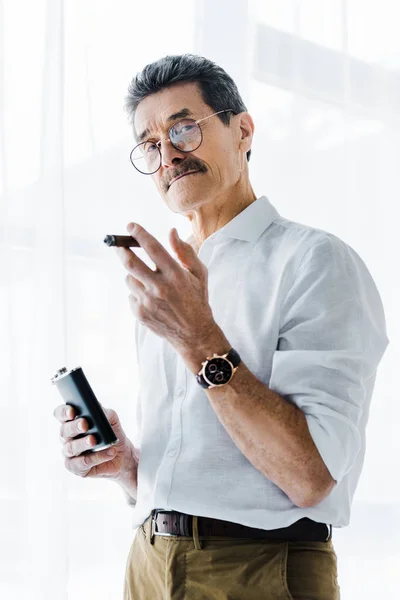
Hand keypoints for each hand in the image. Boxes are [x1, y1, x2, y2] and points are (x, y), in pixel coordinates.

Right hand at [53, 403, 139, 484]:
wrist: (122, 454)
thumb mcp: (111, 419)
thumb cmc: (112, 433)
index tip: (72, 411)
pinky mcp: (76, 468)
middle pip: (64, 431)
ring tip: (94, 440)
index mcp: (72, 421)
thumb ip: (104, 412)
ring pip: (70, 448)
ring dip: (83, 443)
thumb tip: (97, 407)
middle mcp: (67, 437)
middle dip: (74, 427)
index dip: (63, 412)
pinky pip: (81, 463)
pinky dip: (96, 458)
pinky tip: (109, 453)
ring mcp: (70, 453)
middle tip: (85, 424)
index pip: (61, 414)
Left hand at [114, 223, 216, 352]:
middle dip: (121, 250)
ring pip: (129, 278)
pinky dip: (137, 292)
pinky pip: (131, 295)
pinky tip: (151, 299)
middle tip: (118, 244)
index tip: (130, 226)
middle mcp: (159, 287)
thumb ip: (185, 251)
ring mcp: (148, 301)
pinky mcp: (140, 313)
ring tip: (148, 281)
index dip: (139, 233)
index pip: (152, 247)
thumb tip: (171, 232)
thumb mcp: (199, 273)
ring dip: (134, 275)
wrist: (194, 334)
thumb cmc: (197, 299)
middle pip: (130, 262)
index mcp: (175, 274)